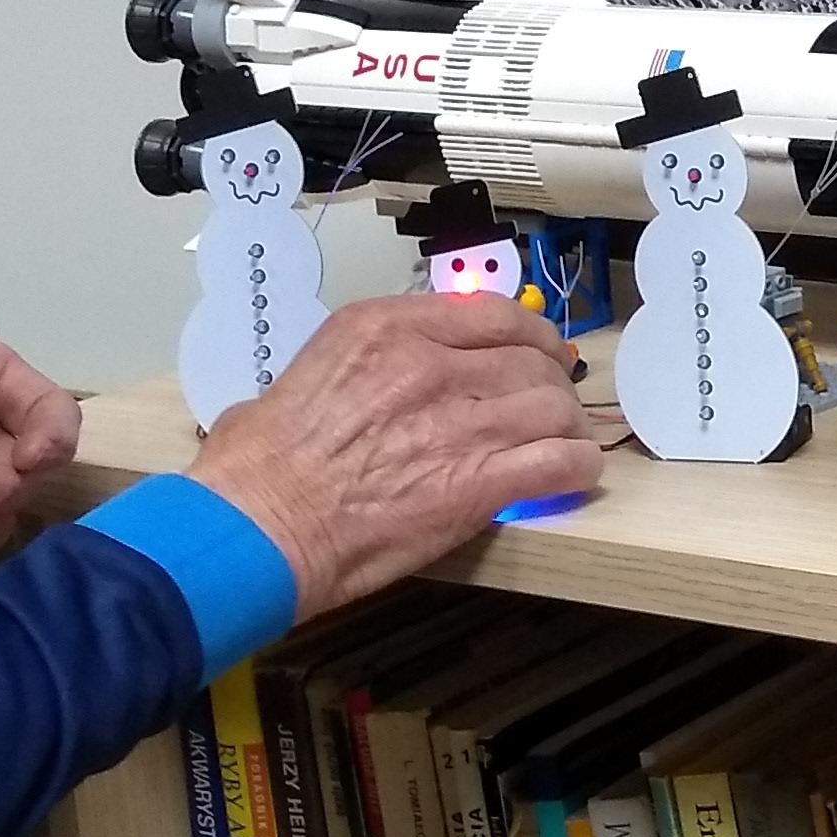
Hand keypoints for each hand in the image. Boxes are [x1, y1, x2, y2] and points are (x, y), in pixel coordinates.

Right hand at [192, 294, 601, 618]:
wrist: (261, 525)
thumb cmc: (259, 466)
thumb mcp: (299, 377)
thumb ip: (347, 366)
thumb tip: (346, 384)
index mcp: (387, 329)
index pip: (490, 312)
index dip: (527, 334)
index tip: (537, 350)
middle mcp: (432, 364)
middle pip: (532, 359)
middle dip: (551, 383)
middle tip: (551, 407)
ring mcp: (462, 422)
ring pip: (556, 407)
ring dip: (568, 426)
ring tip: (565, 444)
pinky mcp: (481, 483)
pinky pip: (561, 462)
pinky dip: (577, 468)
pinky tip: (573, 477)